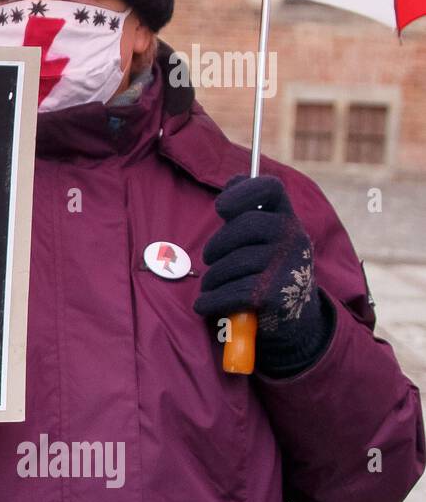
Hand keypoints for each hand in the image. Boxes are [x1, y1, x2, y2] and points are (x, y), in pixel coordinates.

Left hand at [193, 174, 333, 375]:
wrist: (295, 321)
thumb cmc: (267, 271)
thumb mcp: (264, 239)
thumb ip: (247, 212)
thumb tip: (233, 179)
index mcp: (287, 218)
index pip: (270, 188)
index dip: (242, 191)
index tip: (222, 208)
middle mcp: (294, 237)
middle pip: (241, 226)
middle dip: (216, 246)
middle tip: (209, 260)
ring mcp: (288, 266)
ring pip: (230, 264)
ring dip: (212, 279)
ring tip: (212, 286)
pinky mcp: (277, 295)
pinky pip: (228, 292)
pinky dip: (209, 301)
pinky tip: (204, 305)